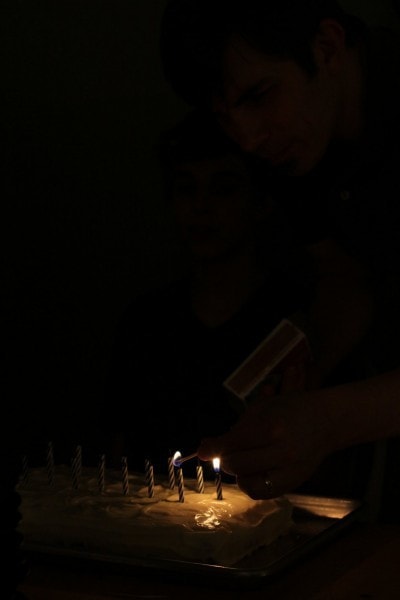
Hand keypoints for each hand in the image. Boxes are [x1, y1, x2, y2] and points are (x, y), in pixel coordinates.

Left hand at [198, 388, 333, 498]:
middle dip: (226, 459)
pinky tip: (252, 472)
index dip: (214, 447)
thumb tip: (205, 449)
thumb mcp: (262, 409)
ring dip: (238, 473)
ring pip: (248, 483)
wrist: (327, 421)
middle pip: (237, 464)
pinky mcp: (294, 483)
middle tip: (226, 452)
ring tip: (242, 461)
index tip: (202, 450)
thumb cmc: (291, 409)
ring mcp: (290, 471)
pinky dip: (252, 484)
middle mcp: (282, 452)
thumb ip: (234, 430)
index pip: (233, 443)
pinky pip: (264, 493)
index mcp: (271, 427)